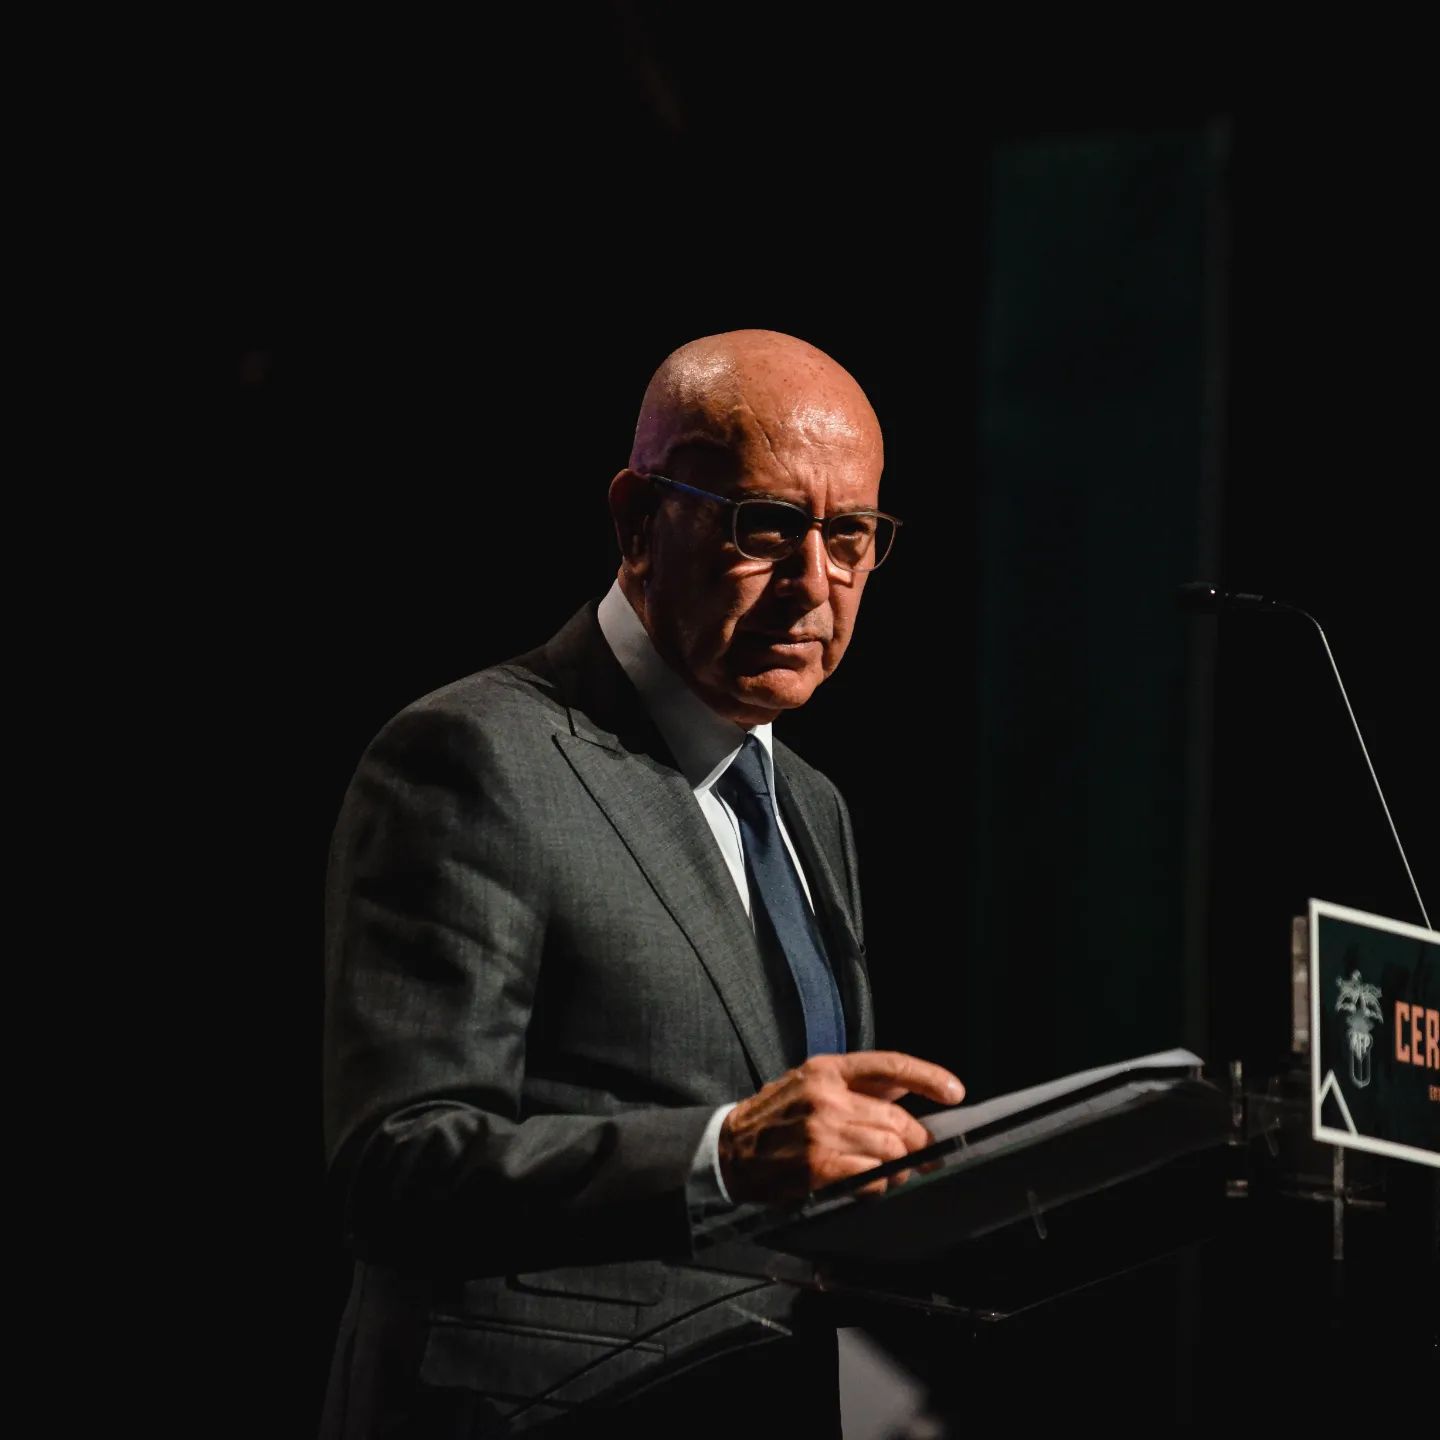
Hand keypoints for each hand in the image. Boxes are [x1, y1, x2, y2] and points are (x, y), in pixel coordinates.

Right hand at [717, 1051, 964, 1204]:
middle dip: (918, 1141)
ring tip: (897, 1171)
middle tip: (926, 1154)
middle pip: (897, 1118)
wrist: (731, 1149)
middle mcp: (827, 1095)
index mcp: (828, 1069)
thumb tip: (909, 1088)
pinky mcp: (819, 1166)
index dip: (928, 1077)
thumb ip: (859, 1084)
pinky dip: (880, 1183)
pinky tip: (873, 1183)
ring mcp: (822, 1131)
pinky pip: (871, 1177)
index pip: (889, 1065)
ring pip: (889, 1149)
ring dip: (900, 1166)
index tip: (955, 1091)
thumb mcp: (812, 1083)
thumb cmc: (777, 1115)